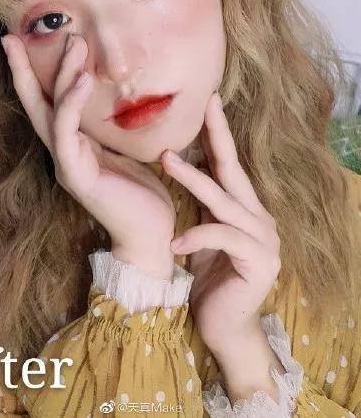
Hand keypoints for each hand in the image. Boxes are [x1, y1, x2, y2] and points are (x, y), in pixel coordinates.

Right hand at [0, 33, 175, 278]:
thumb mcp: (128, 149)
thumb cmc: (143, 192)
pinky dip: (72, 106)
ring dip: (62, 77)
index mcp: (74, 144)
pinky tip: (84, 82)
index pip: (49, 102)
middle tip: (12, 36)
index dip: (34, 73)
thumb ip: (115, 125)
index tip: (21, 42)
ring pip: (52, 114)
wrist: (152, 234)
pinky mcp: (76, 177)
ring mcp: (66, 164)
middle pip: (36, 105)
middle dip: (22, 70)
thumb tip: (123, 94)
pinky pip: (67, 135)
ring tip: (74, 44)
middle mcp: (64, 151)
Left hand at [161, 91, 280, 353]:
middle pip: (234, 171)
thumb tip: (180, 166)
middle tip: (203, 105)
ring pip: (224, 201)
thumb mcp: (202, 235)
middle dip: (217, 136)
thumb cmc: (209, 280)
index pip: (229, 165)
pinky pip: (223, 239)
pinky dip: (197, 236)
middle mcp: (258, 219)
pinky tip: (175, 242)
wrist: (225, 328)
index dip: (218, 133)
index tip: (208, 101)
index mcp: (244, 211)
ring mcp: (264, 241)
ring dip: (193, 180)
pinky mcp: (260, 263)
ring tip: (166, 161)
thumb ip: (203, 207)